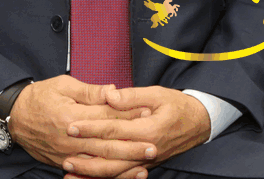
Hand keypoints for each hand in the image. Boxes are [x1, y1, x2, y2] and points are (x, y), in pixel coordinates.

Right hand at [7, 76, 152, 177]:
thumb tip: (114, 90)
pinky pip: (87, 171)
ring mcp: (65, 154)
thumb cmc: (40, 96)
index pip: (106, 117)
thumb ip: (91, 91)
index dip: (128, 115)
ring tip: (144, 164)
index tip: (149, 112)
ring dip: (122, 165)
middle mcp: (69, 139)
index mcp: (71, 116)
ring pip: (98, 163)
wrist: (14, 116)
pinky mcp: (62, 162)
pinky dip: (104, 174)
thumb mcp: (64, 85)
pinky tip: (121, 174)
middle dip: (131, 146)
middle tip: (154, 146)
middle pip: (105, 144)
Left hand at [63, 86, 211, 176]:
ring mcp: (145, 161)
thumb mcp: (158, 94)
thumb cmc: (179, 106)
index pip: (113, 130)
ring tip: (69, 170)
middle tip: (64, 150)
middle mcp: (146, 150)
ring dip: (91, 173)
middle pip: (110, 157)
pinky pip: (121, 176)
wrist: (199, 123)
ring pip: (114, 172)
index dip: (90, 128)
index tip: (71, 125)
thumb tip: (109, 95)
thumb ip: (132, 96)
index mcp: (148, 129)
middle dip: (85, 155)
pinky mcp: (144, 166)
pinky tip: (88, 178)